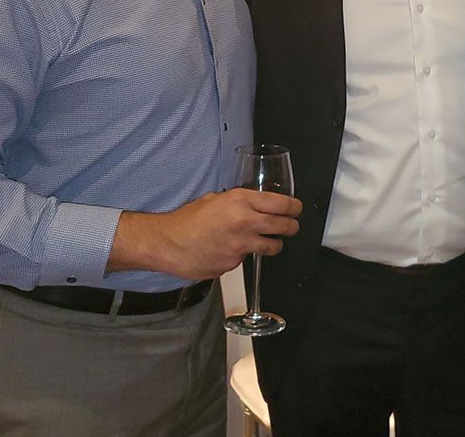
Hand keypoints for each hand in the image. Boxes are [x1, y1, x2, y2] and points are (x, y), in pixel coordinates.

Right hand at [107, 188, 301, 280]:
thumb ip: (237, 202)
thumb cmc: (187, 219)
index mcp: (240, 201)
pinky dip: (242, 256)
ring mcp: (241, 246)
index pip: (281, 204)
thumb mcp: (215, 200)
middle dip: (291, 227)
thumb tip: (252, 205)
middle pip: (284, 226)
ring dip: (273, 244)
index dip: (294, 207)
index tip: (297, 209)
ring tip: (267, 242)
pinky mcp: (234, 265)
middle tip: (291, 226)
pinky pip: (246, 259)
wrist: (167, 243)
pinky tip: (228, 251)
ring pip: (272, 247)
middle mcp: (245, 223)